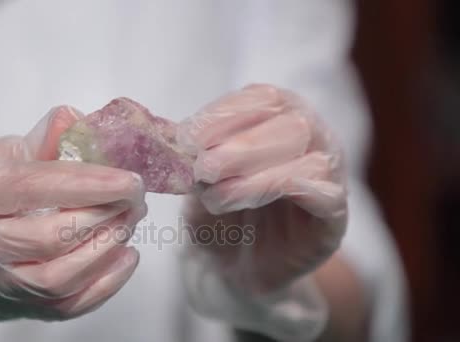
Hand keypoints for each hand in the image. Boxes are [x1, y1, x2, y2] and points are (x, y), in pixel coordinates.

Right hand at [0, 106, 146, 327]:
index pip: (36, 188)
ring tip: (129, 220)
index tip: (130, 179)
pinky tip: (124, 256)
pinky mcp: (14, 308)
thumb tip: (83, 123)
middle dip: (106, 214)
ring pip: (62, 277)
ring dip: (108, 247)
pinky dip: (105, 284)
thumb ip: (41, 141)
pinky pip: (66, 306)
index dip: (91, 183)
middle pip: (53, 236)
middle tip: (134, 198)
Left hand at [178, 84, 346, 338]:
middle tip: (203, 169)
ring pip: (310, 159)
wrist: (232, 268)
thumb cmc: (217, 213)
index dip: (225, 113)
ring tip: (215, 197)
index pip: (265, 98)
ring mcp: (329, 177)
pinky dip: (286, 192)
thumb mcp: (198, 180)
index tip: (187, 137)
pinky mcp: (333, 218)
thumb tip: (176, 136)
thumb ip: (195, 156)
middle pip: (292, 123)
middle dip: (241, 144)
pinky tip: (248, 201)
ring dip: (255, 176)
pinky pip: (326, 196)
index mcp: (279, 118)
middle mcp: (312, 139)